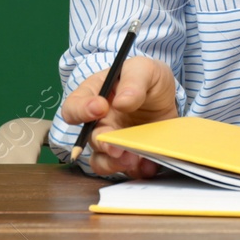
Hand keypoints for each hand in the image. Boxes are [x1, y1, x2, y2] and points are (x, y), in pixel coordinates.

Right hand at [59, 56, 177, 177]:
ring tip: (132, 159)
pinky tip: (148, 165)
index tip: (100, 107)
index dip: (81, 111)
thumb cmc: (146, 78)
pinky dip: (136, 170)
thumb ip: (133, 81)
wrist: (166, 96)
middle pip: (89, 139)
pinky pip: (127, 169)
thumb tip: (122, 101)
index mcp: (93, 97)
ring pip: (101, 160)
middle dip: (103, 144)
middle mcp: (99, 123)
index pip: (73, 107)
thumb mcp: (143, 69)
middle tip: (117, 146)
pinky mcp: (130, 155)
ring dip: (114, 163)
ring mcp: (113, 141)